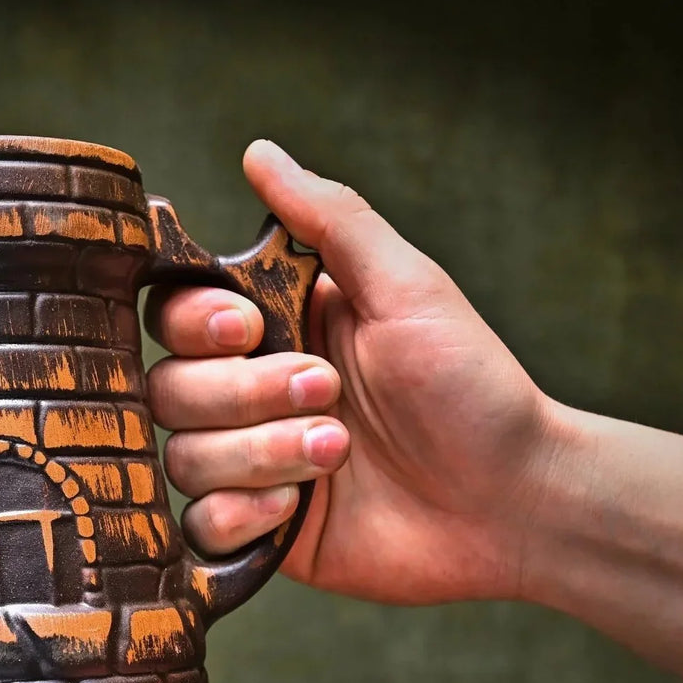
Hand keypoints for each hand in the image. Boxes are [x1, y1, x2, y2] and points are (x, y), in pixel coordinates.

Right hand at [148, 140, 562, 603]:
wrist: (512, 500)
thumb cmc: (472, 387)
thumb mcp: (406, 287)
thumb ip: (329, 220)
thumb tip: (261, 152)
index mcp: (279, 328)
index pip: (177, 315)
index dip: (195, 324)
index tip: (251, 328)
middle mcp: (255, 394)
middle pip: (170, 388)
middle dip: (245, 394)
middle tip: (328, 391)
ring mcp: (255, 464)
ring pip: (184, 457)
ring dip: (259, 453)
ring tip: (338, 452)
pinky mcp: (264, 529)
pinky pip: (200, 524)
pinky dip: (241, 513)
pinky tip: (297, 507)